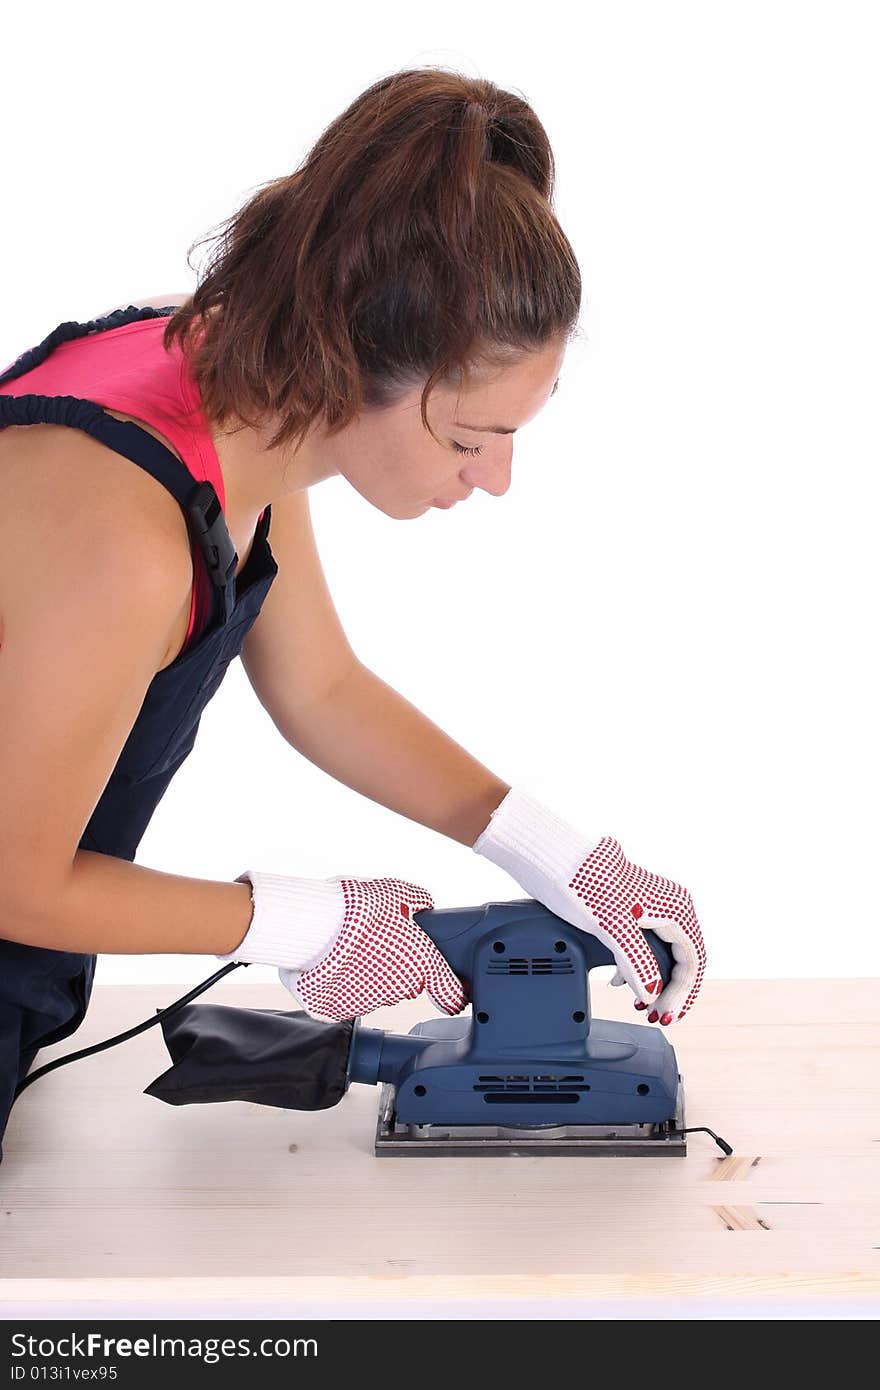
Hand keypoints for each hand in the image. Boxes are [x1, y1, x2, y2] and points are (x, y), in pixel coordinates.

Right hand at [279, 876, 467, 1022]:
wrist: (314, 927)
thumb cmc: (357, 909)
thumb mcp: (398, 892)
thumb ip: (418, 902)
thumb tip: (423, 904)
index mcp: (423, 963)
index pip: (452, 995)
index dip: (454, 993)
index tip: (453, 992)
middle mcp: (402, 987)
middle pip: (409, 983)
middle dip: (400, 965)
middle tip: (381, 941)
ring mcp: (372, 1002)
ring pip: (380, 990)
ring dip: (373, 973)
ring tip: (355, 948)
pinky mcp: (343, 1010)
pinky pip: (352, 997)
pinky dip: (348, 983)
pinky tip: (339, 962)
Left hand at [472, 786, 704, 1023]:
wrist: (552, 856)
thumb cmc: (582, 883)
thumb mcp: (612, 928)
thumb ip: (637, 963)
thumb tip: (653, 995)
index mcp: (675, 907)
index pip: (692, 961)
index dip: (683, 993)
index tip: (668, 1016)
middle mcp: (668, 904)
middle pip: (681, 958)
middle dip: (670, 991)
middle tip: (656, 1016)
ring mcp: (649, 905)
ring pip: (663, 951)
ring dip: (654, 981)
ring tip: (639, 1004)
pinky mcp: (628, 908)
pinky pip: (644, 943)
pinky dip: (637, 966)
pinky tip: (619, 980)